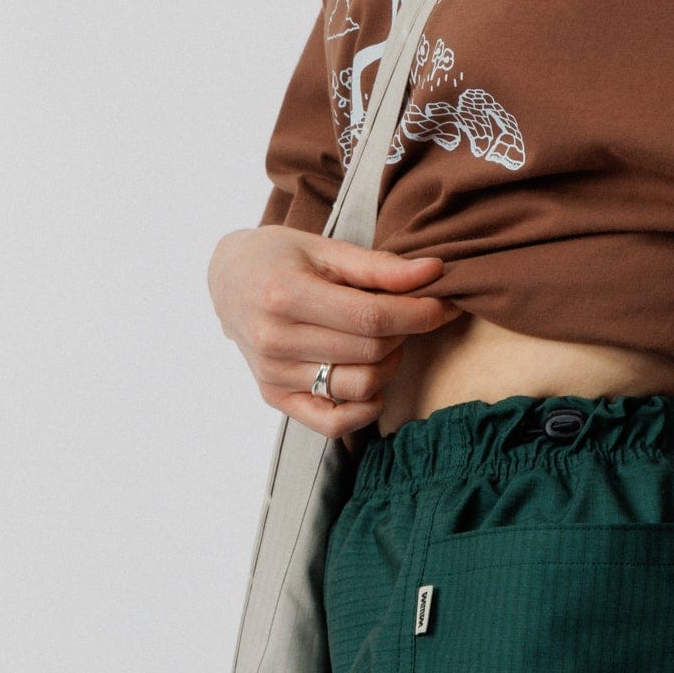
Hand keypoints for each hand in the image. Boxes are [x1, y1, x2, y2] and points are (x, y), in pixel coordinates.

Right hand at [207, 225, 463, 437]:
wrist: (228, 279)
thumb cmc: (280, 257)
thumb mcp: (326, 249)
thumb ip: (380, 267)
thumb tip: (435, 272)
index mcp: (284, 295)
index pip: (371, 318)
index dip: (419, 313)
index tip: (445, 303)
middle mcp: (274, 341)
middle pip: (371, 352)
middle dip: (406, 332)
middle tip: (410, 313)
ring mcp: (273, 375)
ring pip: (361, 387)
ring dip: (390, 364)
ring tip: (385, 338)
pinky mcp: (275, 398)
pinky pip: (334, 424)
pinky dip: (366, 407)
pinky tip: (372, 377)